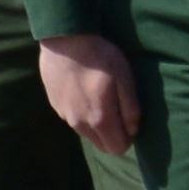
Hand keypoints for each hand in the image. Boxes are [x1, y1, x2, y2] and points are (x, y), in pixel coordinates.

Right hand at [37, 32, 139, 153]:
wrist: (65, 42)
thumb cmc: (100, 59)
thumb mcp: (125, 80)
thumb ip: (130, 109)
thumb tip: (133, 130)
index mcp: (99, 119)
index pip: (117, 148)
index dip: (129, 138)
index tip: (132, 120)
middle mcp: (79, 124)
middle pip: (101, 144)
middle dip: (114, 135)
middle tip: (120, 110)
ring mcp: (64, 116)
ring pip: (87, 133)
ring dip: (98, 125)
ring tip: (103, 99)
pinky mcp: (55, 106)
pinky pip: (75, 120)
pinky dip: (83, 114)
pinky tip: (86, 93)